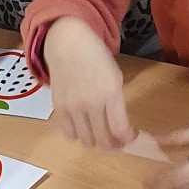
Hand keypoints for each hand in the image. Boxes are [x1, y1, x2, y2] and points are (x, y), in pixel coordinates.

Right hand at [44, 17, 133, 150]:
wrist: (69, 43)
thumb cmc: (97, 59)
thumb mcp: (116, 78)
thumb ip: (118, 104)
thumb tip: (120, 130)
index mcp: (110, 94)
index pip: (121, 131)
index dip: (128, 139)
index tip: (131, 137)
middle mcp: (91, 103)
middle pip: (103, 141)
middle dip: (114, 145)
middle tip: (117, 140)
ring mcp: (72, 107)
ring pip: (86, 141)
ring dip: (96, 141)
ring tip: (100, 134)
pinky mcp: (58, 108)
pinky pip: (69, 133)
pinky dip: (78, 135)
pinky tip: (83, 128)